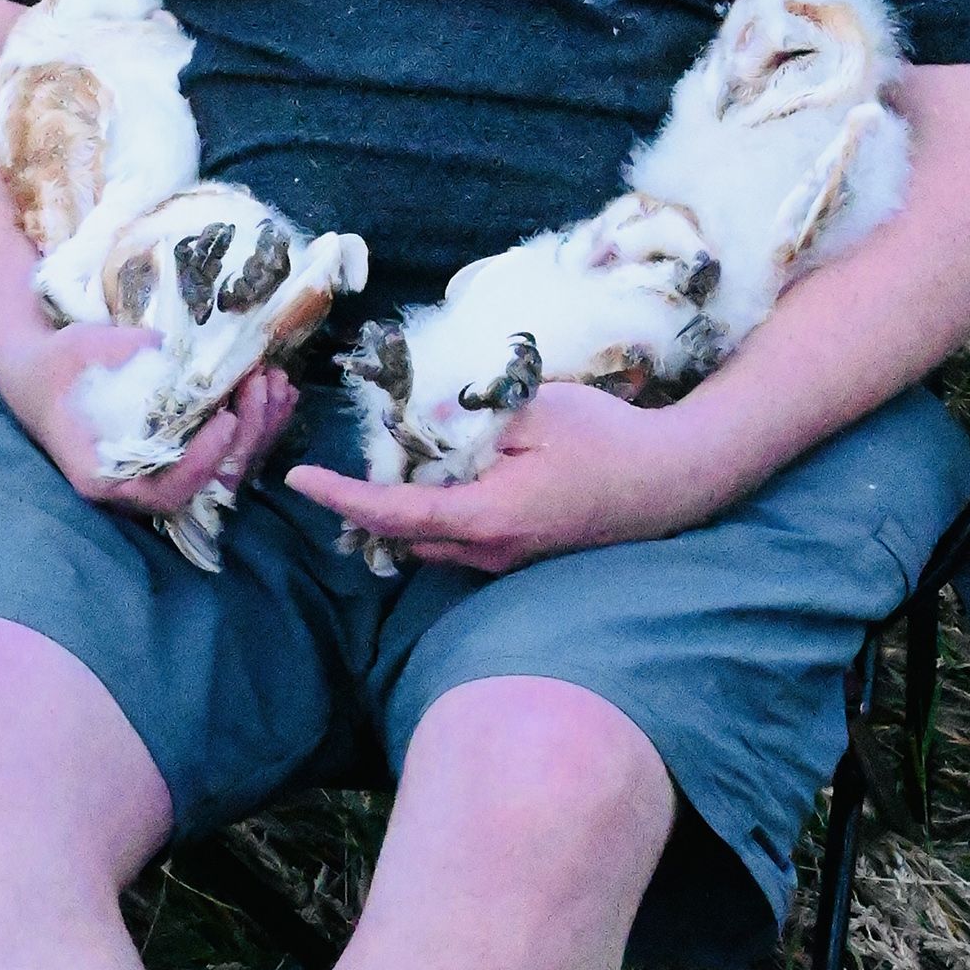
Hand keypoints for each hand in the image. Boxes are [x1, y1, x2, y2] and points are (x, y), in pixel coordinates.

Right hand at [0, 321, 298, 523]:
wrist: (42, 374)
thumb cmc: (56, 366)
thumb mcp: (81, 351)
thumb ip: (121, 353)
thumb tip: (169, 348)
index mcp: (106, 477)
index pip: (167, 492)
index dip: (203, 463)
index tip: (227, 418)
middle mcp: (140, 485)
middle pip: (211, 483)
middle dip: (247, 435)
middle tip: (259, 383)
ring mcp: (165, 470)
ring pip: (230, 468)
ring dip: (261, 426)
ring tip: (275, 379)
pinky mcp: (183, 452)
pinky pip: (230, 449)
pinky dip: (258, 420)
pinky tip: (278, 387)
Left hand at [283, 381, 716, 573]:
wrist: (672, 480)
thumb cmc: (608, 439)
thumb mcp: (535, 409)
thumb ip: (472, 416)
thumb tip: (424, 423)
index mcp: (485, 517)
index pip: (392, 512)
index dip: (340, 496)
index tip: (297, 479)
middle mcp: (489, 553)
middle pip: (403, 536)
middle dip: (364, 508)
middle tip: (331, 471)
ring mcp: (508, 561)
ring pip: (431, 543)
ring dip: (400, 513)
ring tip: (382, 469)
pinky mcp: (523, 555)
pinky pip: (461, 541)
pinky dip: (435, 515)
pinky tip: (439, 478)